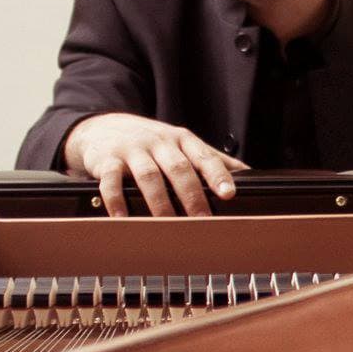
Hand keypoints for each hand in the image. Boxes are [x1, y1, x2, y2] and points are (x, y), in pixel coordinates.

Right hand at [61, 113, 248, 216]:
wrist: (103, 127)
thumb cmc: (151, 142)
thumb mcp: (182, 144)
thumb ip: (212, 159)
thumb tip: (249, 174)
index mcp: (182, 140)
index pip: (204, 157)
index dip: (218, 175)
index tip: (229, 193)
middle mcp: (159, 142)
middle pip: (179, 168)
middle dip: (192, 194)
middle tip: (202, 218)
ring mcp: (132, 150)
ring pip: (148, 175)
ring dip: (159, 201)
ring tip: (168, 223)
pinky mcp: (106, 159)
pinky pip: (111, 180)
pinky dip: (116, 199)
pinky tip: (123, 217)